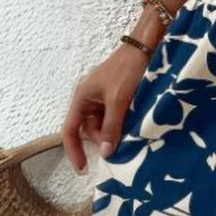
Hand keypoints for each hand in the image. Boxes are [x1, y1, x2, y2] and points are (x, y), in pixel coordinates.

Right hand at [62, 46, 149, 173]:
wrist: (146, 46)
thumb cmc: (128, 69)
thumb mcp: (119, 100)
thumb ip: (112, 127)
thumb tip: (105, 153)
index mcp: (81, 97)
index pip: (69, 131)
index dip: (73, 152)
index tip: (83, 169)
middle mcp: (88, 97)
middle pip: (88, 129)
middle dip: (101, 139)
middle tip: (120, 143)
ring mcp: (102, 95)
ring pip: (102, 123)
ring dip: (113, 131)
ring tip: (129, 132)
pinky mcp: (115, 94)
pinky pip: (113, 115)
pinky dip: (121, 122)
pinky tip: (133, 124)